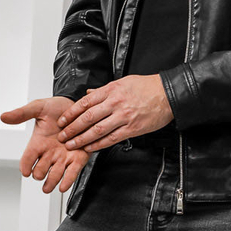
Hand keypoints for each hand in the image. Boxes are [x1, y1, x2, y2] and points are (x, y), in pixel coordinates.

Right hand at [0, 96, 90, 194]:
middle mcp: (49, 153)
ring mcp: (63, 157)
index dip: (25, 165)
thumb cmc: (57, 107)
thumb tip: (3, 117)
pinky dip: (67, 181)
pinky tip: (62, 188)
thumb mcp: (38, 107)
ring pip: (54, 175)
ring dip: (50, 182)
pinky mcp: (77, 159)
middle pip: (40, 170)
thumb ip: (22, 114)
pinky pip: (72, 173)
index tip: (25, 171)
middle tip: (39, 174)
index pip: (28, 158)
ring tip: (47, 188)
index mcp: (38, 143)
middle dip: (39, 174)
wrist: (78, 106)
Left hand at [56, 74, 173, 151]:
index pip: (85, 102)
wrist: (168, 94)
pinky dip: (99, 144)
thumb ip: (103, 90)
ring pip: (98, 130)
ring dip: (82, 139)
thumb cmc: (147, 87)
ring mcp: (124, 116)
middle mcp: (115, 103)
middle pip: (88, 117)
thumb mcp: (123, 82)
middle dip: (72, 128)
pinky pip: (112, 138)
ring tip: (72, 145)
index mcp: (111, 90)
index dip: (71, 113)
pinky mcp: (132, 128)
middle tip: (62, 136)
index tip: (62, 121)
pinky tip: (90, 148)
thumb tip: (88, 93)